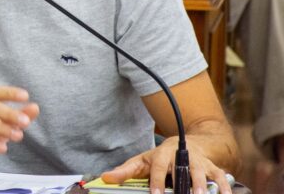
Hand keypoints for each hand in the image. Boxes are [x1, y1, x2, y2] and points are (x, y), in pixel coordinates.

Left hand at [101, 136, 231, 193]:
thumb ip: (126, 171)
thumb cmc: (162, 157)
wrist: (189, 144)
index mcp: (162, 154)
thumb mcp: (142, 161)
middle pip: (183, 170)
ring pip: (203, 173)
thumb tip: (106, 177)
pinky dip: (225, 188)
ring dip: (204, 186)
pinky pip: (221, 178)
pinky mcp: (213, 168)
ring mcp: (199, 162)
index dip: (157, 181)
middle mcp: (181, 156)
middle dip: (184, 185)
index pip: (158, 167)